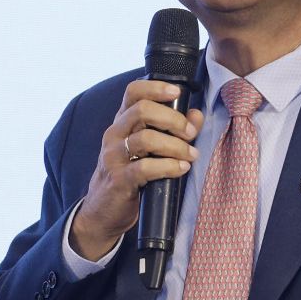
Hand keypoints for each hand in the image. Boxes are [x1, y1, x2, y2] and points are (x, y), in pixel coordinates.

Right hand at [69, 80, 203, 260]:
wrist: (104, 212)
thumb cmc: (130, 176)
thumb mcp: (150, 150)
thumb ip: (174, 130)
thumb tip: (197, 115)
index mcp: (122, 122)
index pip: (133, 91)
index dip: (155, 87)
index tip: (177, 92)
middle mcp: (114, 134)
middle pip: (142, 110)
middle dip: (173, 119)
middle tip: (191, 133)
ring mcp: (113, 156)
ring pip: (146, 138)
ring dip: (175, 145)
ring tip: (191, 155)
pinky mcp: (118, 179)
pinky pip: (145, 167)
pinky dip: (168, 166)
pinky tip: (181, 169)